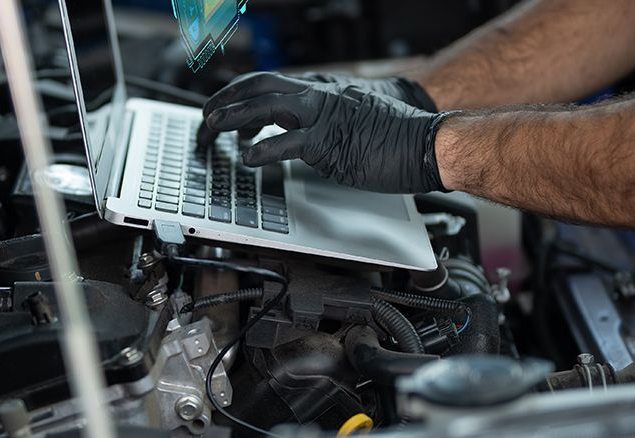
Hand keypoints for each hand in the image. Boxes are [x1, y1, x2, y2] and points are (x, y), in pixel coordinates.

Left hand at [197, 72, 452, 193]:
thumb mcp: (352, 119)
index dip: (242, 93)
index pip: (271, 83)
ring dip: (233, 116)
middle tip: (207, 116)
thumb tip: (296, 137)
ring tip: (212, 127)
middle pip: (260, 86)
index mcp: (323, 89)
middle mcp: (319, 95)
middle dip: (227, 99)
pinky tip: (247, 159)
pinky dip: (262, 150)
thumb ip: (322, 122)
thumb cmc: (395, 136)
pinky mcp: (329, 141)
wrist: (427, 142)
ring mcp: (323, 116)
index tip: (225, 108)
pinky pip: (286, 142)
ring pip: (266, 106)